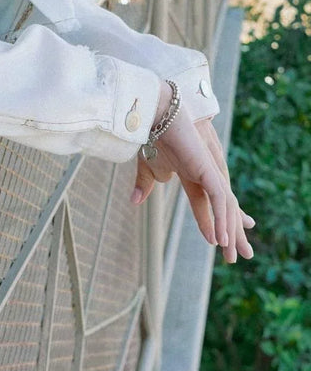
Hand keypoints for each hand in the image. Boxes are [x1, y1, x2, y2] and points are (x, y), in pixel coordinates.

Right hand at [130, 100, 254, 263]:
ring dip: (229, 232)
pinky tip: (221, 238)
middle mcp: (206, 174)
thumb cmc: (150, 136)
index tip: (218, 241)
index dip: (215, 221)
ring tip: (230, 255)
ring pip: (225, 207)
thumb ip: (145, 186)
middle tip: (235, 257)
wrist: (156, 112)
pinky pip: (219, 199)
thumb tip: (135, 202)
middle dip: (231, 231)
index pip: (208, 203)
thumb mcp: (146, 168)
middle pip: (224, 208)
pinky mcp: (207, 169)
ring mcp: (209, 171)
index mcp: (193, 174)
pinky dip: (221, 219)